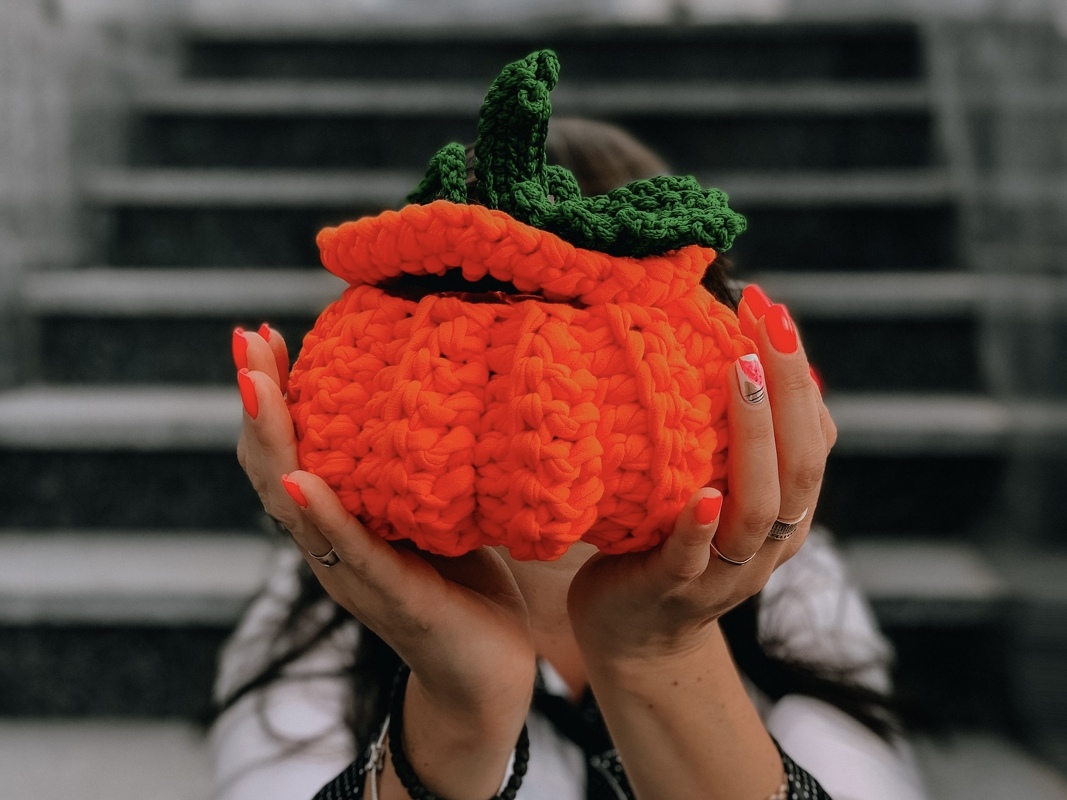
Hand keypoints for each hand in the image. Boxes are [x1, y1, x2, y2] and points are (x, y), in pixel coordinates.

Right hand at [233, 325, 533, 796]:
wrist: (490, 670)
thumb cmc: (461, 579)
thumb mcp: (431, 506)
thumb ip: (409, 463)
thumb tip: (419, 385)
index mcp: (338, 518)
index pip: (289, 448)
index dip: (271, 394)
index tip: (262, 335)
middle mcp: (331, 545)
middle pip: (273, 467)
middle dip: (256, 402)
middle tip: (245, 341)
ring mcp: (354, 575)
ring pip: (295, 505)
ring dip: (272, 442)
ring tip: (254, 384)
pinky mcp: (394, 600)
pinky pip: (352, 554)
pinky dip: (322, 516)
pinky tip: (300, 481)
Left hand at [567, 285, 834, 665]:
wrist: (634, 633)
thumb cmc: (672, 540)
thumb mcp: (715, 485)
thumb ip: (729, 439)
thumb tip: (722, 345)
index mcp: (786, 510)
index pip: (815, 436)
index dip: (800, 374)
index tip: (771, 310)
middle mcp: (770, 541)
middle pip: (800, 465)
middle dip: (790, 388)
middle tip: (769, 322)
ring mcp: (724, 571)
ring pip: (757, 509)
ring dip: (753, 437)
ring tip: (740, 372)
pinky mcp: (673, 592)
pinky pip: (691, 559)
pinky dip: (698, 526)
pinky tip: (702, 492)